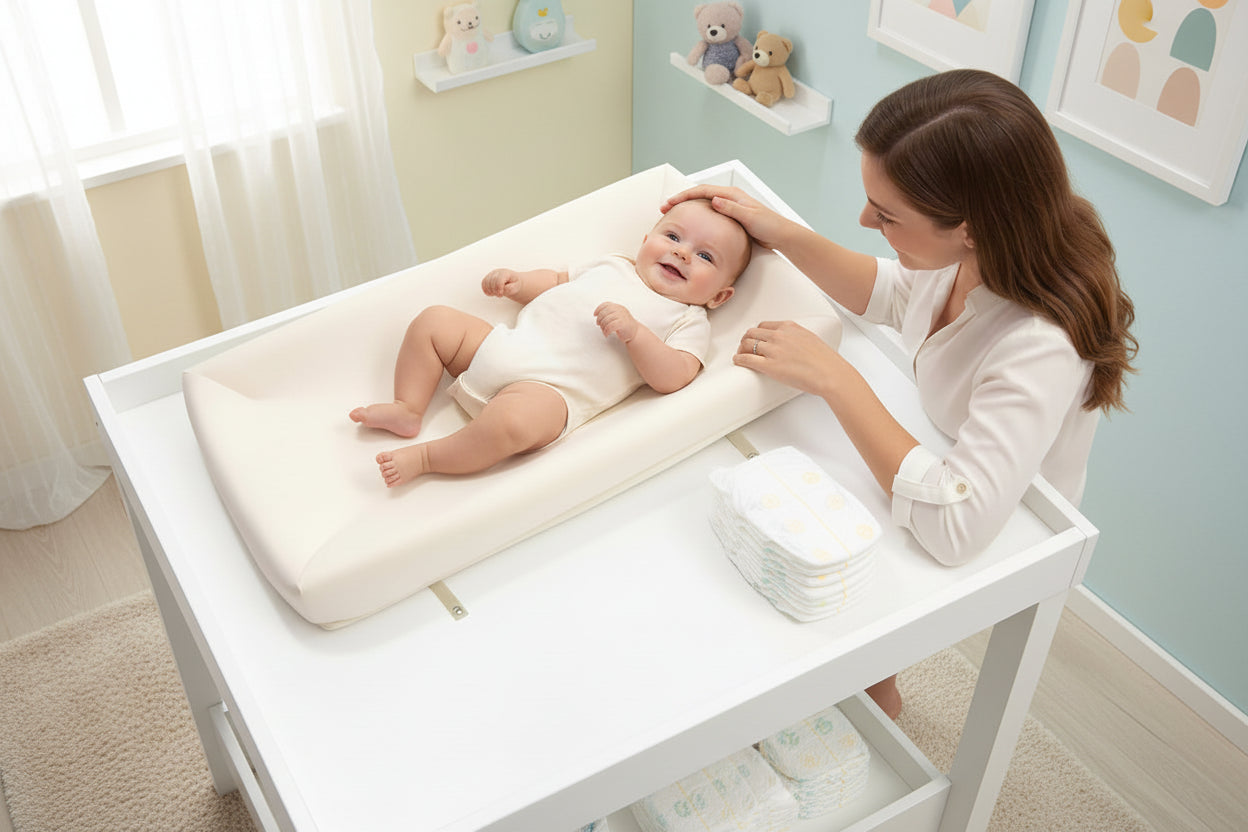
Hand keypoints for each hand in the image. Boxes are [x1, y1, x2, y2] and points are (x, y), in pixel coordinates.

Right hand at [482, 268, 520, 297]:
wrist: (511, 281)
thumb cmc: (514, 283)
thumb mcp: (516, 286)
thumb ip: (511, 288)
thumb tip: (504, 289)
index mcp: (505, 273)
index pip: (499, 280)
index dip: (499, 288)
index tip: (501, 294)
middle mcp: (497, 272)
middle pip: (491, 281)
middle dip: (495, 291)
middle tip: (499, 295)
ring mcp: (491, 274)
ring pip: (486, 283)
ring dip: (490, 291)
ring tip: (496, 294)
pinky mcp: (487, 278)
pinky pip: (483, 284)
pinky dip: (486, 290)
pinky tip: (491, 293)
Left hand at [595, 302, 638, 343]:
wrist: (635, 333)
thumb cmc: (624, 325)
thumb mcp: (617, 316)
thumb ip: (610, 313)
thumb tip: (597, 315)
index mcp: (618, 307)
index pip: (606, 304)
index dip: (598, 309)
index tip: (595, 314)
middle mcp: (620, 310)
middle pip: (604, 312)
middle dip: (599, 319)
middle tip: (599, 325)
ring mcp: (622, 316)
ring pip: (606, 320)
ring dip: (602, 327)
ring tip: (604, 331)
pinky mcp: (622, 323)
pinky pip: (610, 326)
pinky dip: (606, 331)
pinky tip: (606, 334)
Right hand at [660, 185, 789, 250]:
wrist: (781, 235)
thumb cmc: (769, 225)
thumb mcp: (749, 216)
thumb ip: (732, 208)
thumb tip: (714, 200)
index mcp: (732, 195)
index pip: (702, 191)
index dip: (684, 196)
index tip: (670, 203)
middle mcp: (730, 198)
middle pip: (699, 195)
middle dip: (681, 200)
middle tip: (664, 208)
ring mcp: (730, 207)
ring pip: (702, 204)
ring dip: (687, 208)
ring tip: (673, 215)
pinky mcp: (731, 217)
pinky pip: (709, 214)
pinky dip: (697, 216)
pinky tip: (691, 225)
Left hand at [734, 320, 849, 399]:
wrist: (830, 373)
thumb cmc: (825, 360)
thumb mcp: (810, 338)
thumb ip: (796, 337)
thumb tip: (789, 343)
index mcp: (789, 327)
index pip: (763, 325)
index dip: (756, 333)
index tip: (754, 338)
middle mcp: (779, 336)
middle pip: (751, 333)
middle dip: (745, 340)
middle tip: (744, 347)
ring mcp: (773, 350)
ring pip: (746, 345)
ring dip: (740, 349)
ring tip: (740, 355)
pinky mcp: (769, 366)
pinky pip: (746, 359)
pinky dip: (739, 359)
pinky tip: (737, 361)